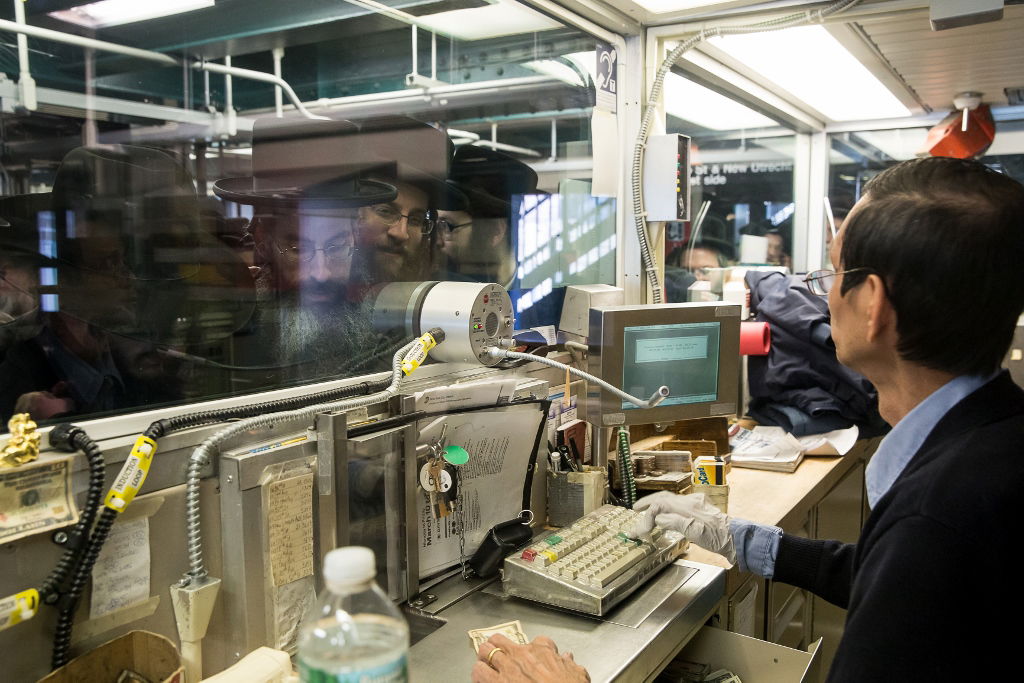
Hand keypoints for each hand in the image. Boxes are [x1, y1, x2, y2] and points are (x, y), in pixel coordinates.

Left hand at [472, 633, 589, 682]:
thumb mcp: (576, 675)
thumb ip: (570, 665)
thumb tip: (569, 659)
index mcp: (542, 651)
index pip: (539, 641)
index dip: (536, 647)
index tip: (535, 653)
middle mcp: (521, 655)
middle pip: (501, 640)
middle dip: (497, 644)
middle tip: (496, 650)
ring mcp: (507, 668)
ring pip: (486, 651)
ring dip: (484, 657)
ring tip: (483, 661)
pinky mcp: (496, 682)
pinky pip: (479, 673)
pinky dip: (478, 674)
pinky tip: (479, 677)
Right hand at [631, 491, 736, 563]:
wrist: (737, 539)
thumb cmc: (719, 538)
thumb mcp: (696, 533)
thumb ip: (676, 523)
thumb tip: (658, 519)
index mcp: (688, 507)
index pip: (660, 505)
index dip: (647, 516)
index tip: (641, 530)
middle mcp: (690, 502)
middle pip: (664, 498)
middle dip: (648, 503)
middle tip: (635, 509)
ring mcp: (695, 505)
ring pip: (670, 501)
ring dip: (656, 506)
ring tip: (647, 514)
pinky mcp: (699, 510)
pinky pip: (678, 506)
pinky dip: (667, 510)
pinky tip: (666, 517)